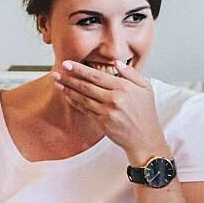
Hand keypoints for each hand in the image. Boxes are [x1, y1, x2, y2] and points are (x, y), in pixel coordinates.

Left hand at [50, 60, 167, 162]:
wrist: (145, 139)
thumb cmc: (146, 113)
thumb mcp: (146, 88)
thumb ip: (131, 73)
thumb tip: (116, 63)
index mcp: (124, 87)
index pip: (97, 76)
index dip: (80, 69)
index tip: (68, 64)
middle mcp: (114, 99)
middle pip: (87, 86)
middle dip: (69, 78)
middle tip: (57, 72)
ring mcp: (107, 112)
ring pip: (83, 98)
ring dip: (68, 89)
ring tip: (58, 82)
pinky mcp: (102, 122)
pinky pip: (85, 110)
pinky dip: (75, 102)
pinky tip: (67, 96)